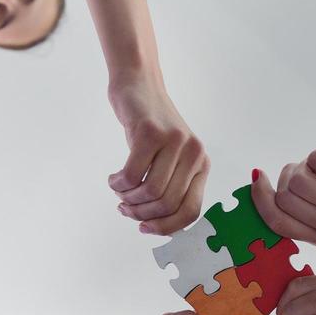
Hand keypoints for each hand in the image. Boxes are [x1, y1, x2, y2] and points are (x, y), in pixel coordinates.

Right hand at [108, 78, 208, 234]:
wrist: (139, 86)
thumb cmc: (150, 129)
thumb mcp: (168, 159)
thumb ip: (169, 187)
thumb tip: (153, 225)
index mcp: (202, 165)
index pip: (191, 211)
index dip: (166, 227)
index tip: (145, 228)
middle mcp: (194, 153)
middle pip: (167, 204)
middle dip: (141, 213)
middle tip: (124, 208)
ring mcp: (174, 142)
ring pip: (150, 192)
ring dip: (128, 199)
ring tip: (119, 191)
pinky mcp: (151, 133)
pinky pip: (132, 174)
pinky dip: (118, 183)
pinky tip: (113, 179)